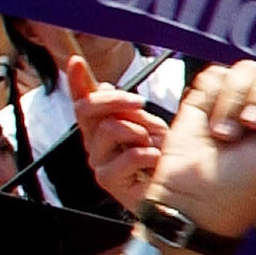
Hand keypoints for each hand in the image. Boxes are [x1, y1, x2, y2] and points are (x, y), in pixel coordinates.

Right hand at [71, 57, 167, 207]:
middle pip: (87, 109)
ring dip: (139, 131)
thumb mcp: (148, 124)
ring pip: (109, 128)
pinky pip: (127, 156)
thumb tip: (101, 85)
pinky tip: (157, 160)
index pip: (82, 101)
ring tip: (155, 143)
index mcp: (101, 127)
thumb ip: (126, 108)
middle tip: (140, 102)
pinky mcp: (109, 181)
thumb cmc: (164, 159)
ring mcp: (99, 162)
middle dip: (114, 99)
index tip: (76, 61)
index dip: (76, 81)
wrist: (179, 193)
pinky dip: (148, 154)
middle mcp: (94, 143)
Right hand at [150, 17, 255, 238]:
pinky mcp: (214, 95)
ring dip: (238, 103)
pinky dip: (216, 101)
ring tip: (229, 136)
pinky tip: (213, 128)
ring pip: (250, 69)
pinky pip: (219, 74)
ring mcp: (247, 98)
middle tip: (255, 127)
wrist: (196, 199)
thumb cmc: (250, 188)